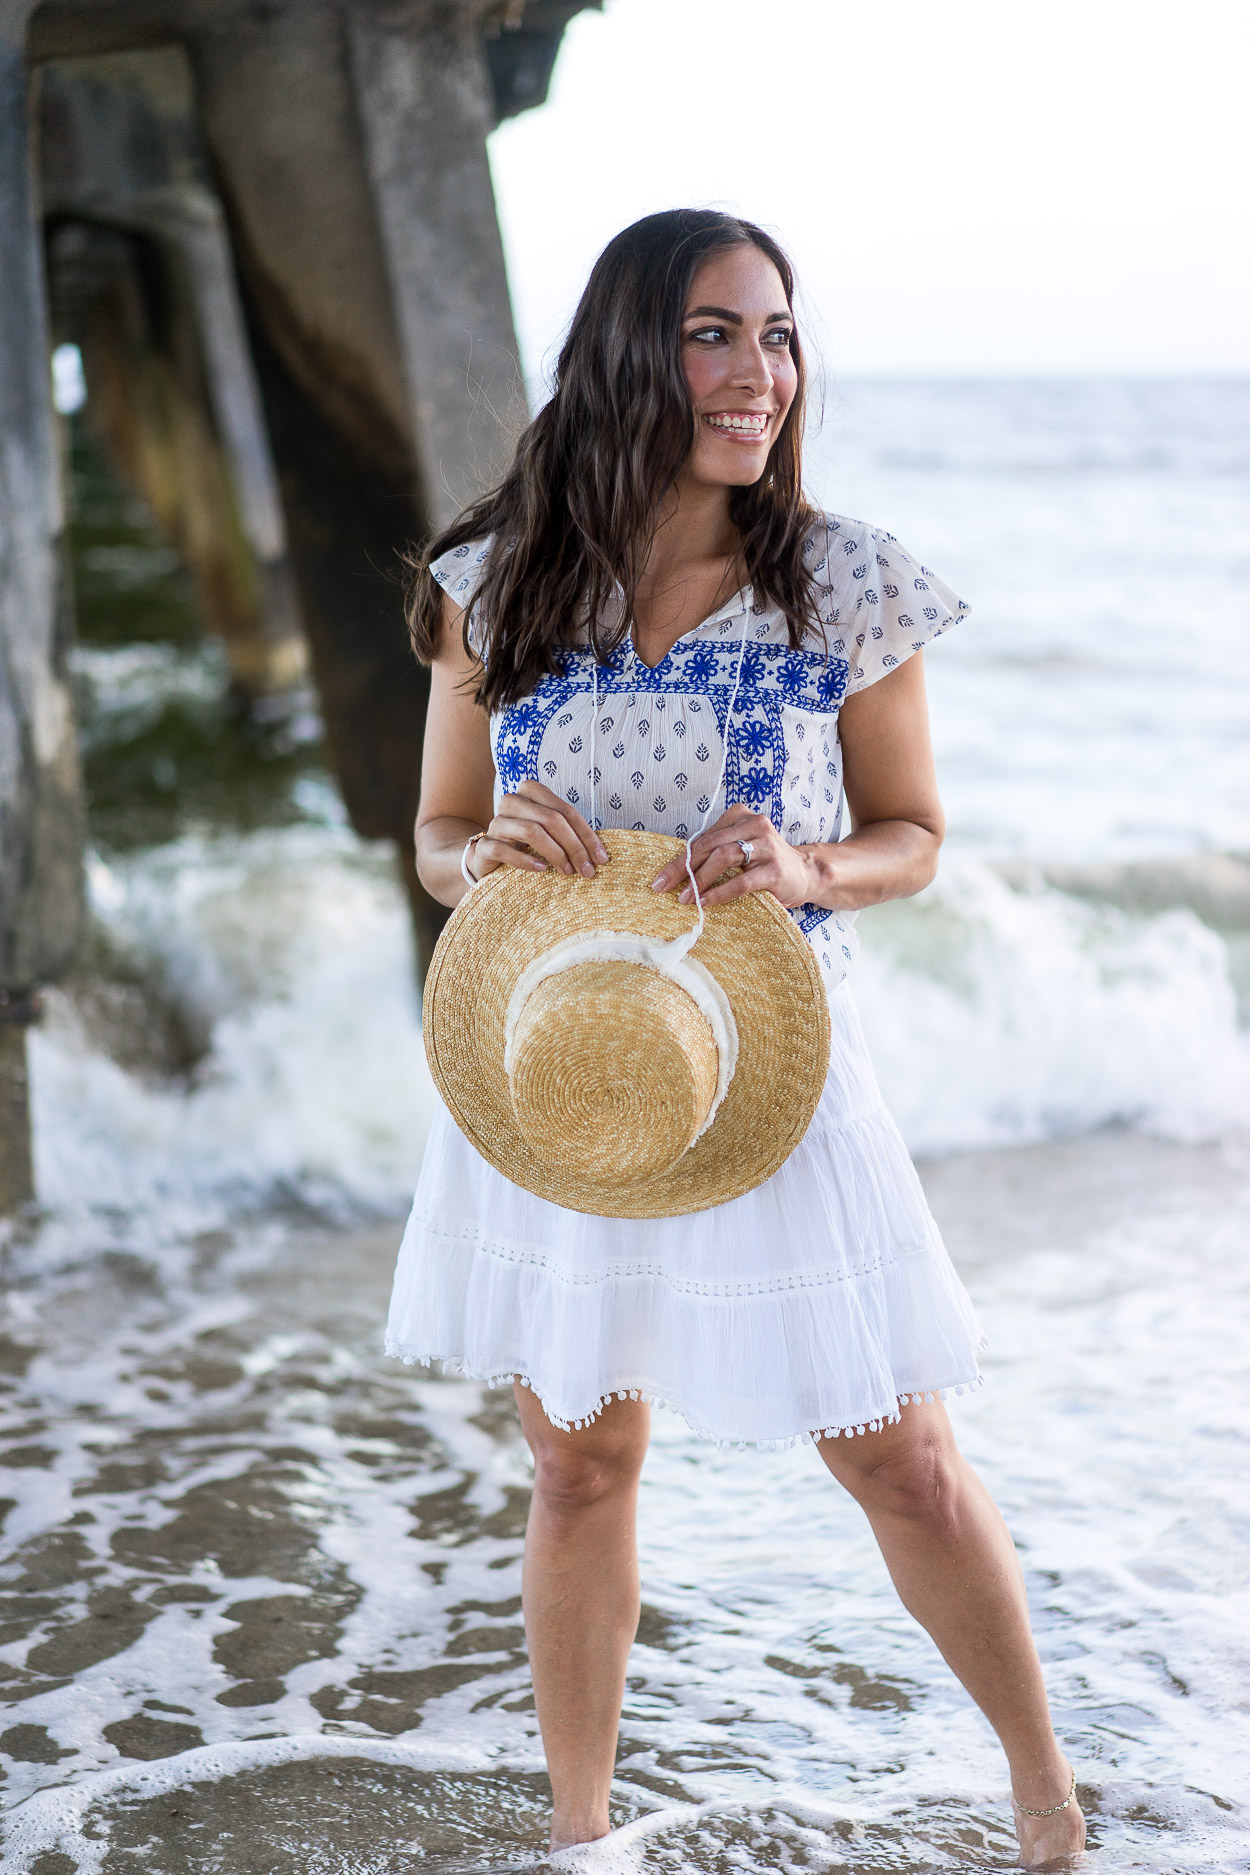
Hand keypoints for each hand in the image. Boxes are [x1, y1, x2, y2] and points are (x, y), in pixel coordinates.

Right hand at [467, 779, 608, 880]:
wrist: (489, 857)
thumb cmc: (526, 844)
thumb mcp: (549, 833)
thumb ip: (569, 833)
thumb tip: (600, 854)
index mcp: (531, 791)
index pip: (565, 811)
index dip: (587, 835)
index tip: (602, 858)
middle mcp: (511, 801)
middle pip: (551, 820)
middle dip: (575, 847)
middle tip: (588, 870)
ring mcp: (496, 822)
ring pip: (531, 831)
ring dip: (555, 854)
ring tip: (567, 872)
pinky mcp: (484, 844)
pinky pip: (505, 850)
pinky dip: (526, 861)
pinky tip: (542, 870)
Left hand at [650, 806, 813, 909]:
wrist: (806, 874)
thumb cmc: (764, 863)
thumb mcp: (739, 850)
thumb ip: (714, 852)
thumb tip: (675, 870)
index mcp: (740, 816)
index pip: (702, 837)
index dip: (678, 858)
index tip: (660, 878)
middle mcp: (755, 825)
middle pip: (708, 845)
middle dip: (682, 868)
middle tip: (663, 887)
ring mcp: (767, 846)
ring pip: (723, 858)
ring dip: (700, 880)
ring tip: (685, 898)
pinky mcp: (775, 869)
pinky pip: (741, 881)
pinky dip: (720, 892)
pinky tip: (706, 902)